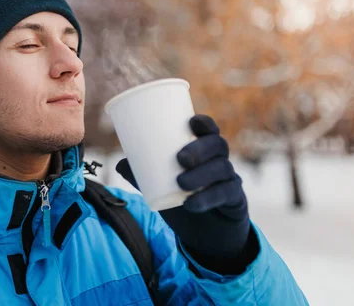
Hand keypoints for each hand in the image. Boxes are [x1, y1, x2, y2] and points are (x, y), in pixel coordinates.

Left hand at [116, 115, 255, 272]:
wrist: (206, 231)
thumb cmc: (183, 197)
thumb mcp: (161, 185)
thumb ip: (141, 175)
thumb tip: (119, 164)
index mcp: (204, 149)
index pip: (209, 130)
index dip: (204, 123)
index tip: (190, 122)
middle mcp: (220, 160)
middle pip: (218, 145)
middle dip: (200, 148)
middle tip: (180, 158)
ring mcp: (229, 179)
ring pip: (222, 168)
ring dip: (202, 174)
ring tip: (181, 182)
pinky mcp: (235, 200)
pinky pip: (226, 195)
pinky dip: (207, 198)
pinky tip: (191, 204)